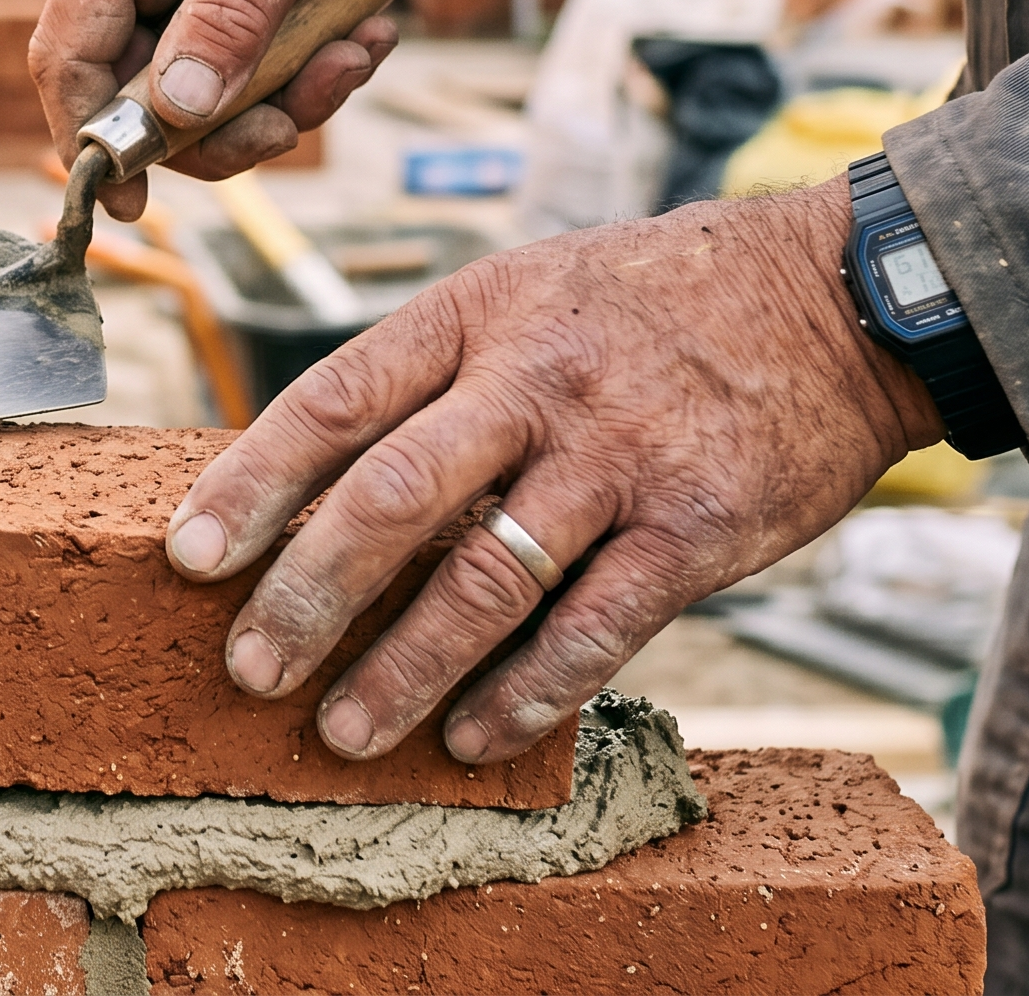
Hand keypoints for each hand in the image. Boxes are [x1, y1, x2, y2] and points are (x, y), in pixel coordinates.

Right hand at [28, 0, 434, 220]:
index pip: (66, 51)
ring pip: (203, 98)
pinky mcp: (230, 6)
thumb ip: (232, 15)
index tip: (124, 200)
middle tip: (297, 119)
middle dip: (224, 125)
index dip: (84, 134)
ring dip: (285, 99)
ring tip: (360, 49)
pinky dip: (310, 73)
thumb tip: (177, 109)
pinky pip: (250, 76)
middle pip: (138, 95)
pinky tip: (366, 32)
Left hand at [163, 178, 944, 763]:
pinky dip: (526, 695)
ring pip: (485, 580)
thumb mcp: (528, 292)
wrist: (841, 295)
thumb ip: (434, 379)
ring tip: (342, 732)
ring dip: (403, 669)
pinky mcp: (698, 527)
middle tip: (248, 668)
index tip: (188, 555)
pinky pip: (594, 629)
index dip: (251, 482)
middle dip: (307, 594)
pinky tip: (472, 736)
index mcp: (478, 314)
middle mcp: (539, 380)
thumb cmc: (652, 303)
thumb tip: (314, 487)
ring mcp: (620, 456)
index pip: (335, 398)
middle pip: (392, 497)